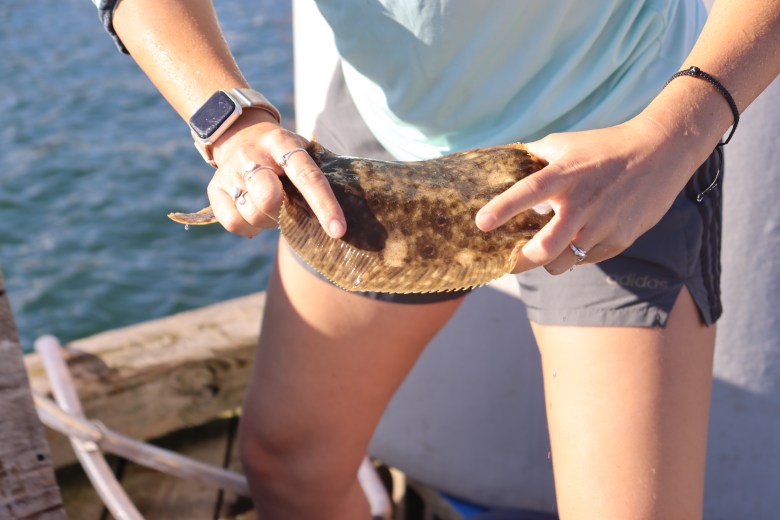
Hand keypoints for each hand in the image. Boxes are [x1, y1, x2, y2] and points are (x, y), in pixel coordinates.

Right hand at [205, 109, 346, 238]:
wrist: (240, 135)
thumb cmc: (284, 154)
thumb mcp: (303, 151)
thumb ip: (319, 173)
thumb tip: (339, 215)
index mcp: (282, 143)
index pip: (307, 176)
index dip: (324, 205)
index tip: (338, 231)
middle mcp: (252, 154)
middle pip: (269, 197)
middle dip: (283, 212)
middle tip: (286, 207)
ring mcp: (230, 171)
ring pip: (252, 213)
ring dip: (268, 221)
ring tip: (271, 209)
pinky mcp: (214, 188)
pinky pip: (233, 223)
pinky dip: (249, 228)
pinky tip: (254, 216)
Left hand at [476, 117, 704, 273]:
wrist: (661, 153)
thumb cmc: (604, 147)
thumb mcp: (565, 144)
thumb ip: (534, 157)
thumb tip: (501, 164)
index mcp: (565, 175)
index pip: (530, 191)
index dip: (503, 207)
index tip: (481, 223)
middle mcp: (582, 203)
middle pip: (544, 248)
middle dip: (520, 262)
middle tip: (508, 262)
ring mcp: (602, 225)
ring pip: (562, 263)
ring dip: (548, 262)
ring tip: (544, 251)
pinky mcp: (619, 240)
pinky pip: (585, 260)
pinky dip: (574, 256)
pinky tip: (576, 241)